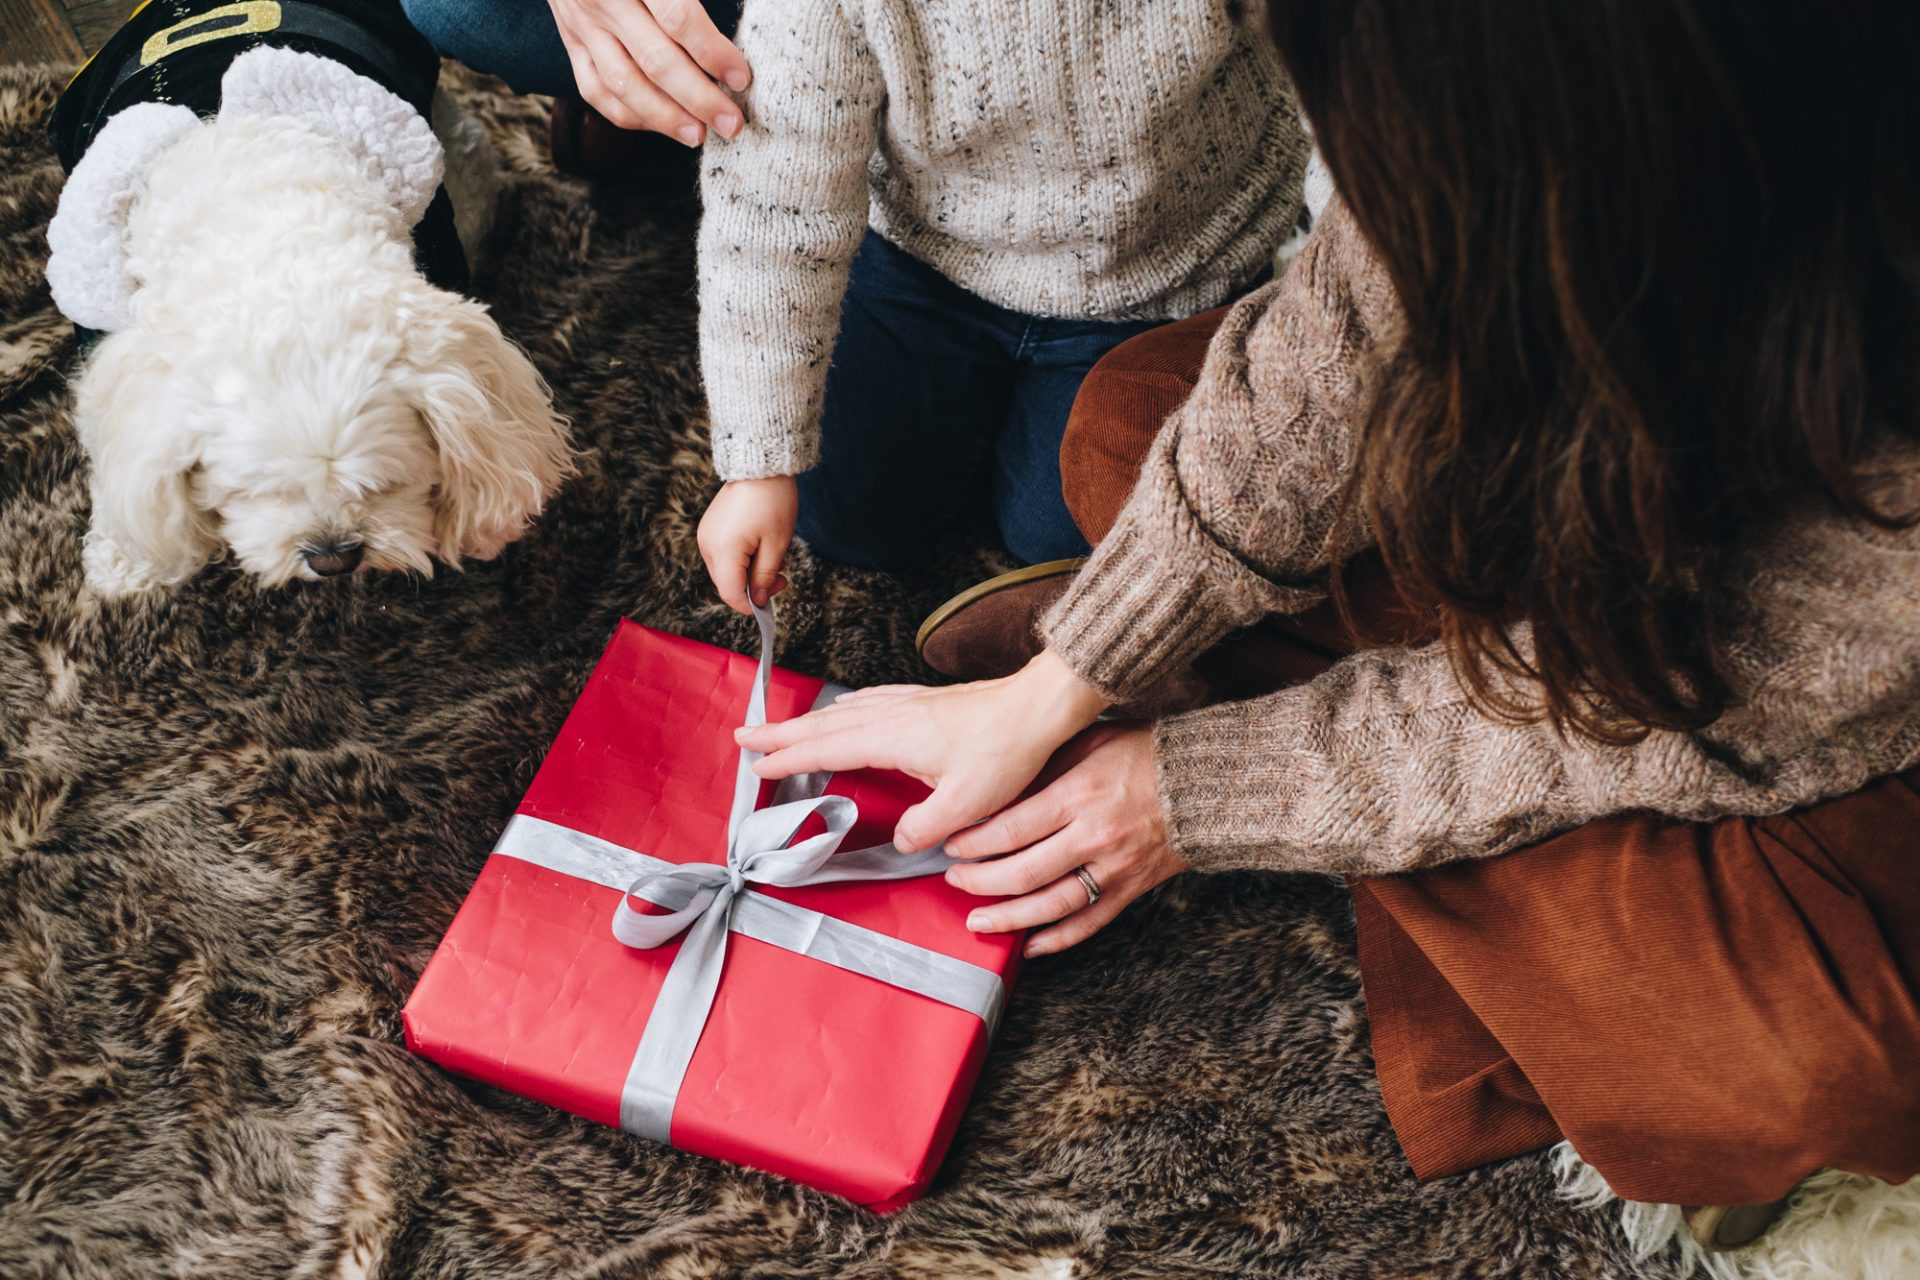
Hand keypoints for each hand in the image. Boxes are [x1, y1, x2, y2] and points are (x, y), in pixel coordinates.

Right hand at [549, 0, 750, 144]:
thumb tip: (730, 34)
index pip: (678, 19)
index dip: (713, 53)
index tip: (741, 78)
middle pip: (655, 61)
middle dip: (699, 99)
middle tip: (730, 123)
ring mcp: (582, 24)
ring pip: (623, 84)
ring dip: (664, 117)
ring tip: (698, 135)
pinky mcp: (571, 42)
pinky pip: (594, 90)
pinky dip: (628, 114)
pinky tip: (659, 124)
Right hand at [698, 476, 797, 613]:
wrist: (759, 466)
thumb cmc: (772, 501)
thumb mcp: (777, 544)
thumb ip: (765, 577)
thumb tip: (759, 601)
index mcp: (724, 550)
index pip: (731, 593)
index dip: (750, 606)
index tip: (770, 605)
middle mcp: (708, 545)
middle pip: (726, 584)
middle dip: (753, 588)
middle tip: (782, 578)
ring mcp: (706, 536)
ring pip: (725, 571)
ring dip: (748, 573)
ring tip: (773, 557)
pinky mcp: (709, 529)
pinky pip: (723, 556)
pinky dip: (740, 560)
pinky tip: (759, 547)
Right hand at [736, 649, 1108, 852]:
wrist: (1040, 708)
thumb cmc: (1008, 750)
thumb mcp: (965, 804)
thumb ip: (926, 827)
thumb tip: (906, 842)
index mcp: (892, 737)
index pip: (825, 749)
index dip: (787, 758)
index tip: (756, 764)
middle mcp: (894, 714)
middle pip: (823, 723)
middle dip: (781, 732)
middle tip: (745, 736)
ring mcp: (910, 703)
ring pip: (844, 709)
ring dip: (809, 719)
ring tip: (785, 727)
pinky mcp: (928, 699)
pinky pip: (871, 700)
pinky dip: (845, 706)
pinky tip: (849, 708)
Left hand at [944, 724, 1187, 956]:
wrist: (1206, 782)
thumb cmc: (1145, 754)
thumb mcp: (1089, 742)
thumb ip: (1044, 767)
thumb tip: (996, 791)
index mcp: (1079, 795)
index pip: (1010, 829)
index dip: (972, 843)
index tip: (950, 846)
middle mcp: (1093, 835)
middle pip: (1021, 871)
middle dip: (978, 880)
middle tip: (953, 879)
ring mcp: (1113, 867)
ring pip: (1050, 905)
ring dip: (1007, 917)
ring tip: (977, 921)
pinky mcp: (1131, 889)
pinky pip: (1088, 923)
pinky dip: (1056, 939)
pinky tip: (1029, 944)